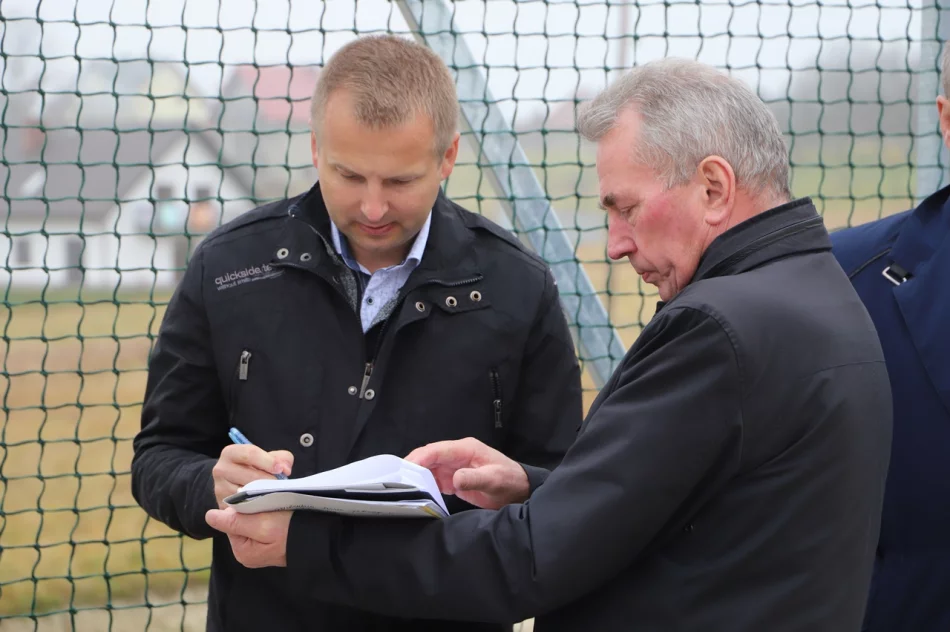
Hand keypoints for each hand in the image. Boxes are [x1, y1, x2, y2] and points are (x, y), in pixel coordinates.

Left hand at [205, 507, 289, 567]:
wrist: (322, 537)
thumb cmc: (292, 530)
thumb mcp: (261, 524)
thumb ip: (234, 522)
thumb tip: (209, 516)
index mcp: (242, 551)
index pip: (230, 520)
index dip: (242, 506)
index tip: (259, 500)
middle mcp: (249, 552)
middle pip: (241, 520)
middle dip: (252, 508)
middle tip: (271, 504)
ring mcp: (261, 548)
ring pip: (253, 519)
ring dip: (262, 509)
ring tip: (278, 508)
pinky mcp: (273, 542)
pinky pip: (264, 523)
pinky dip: (271, 513)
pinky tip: (282, 512)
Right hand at [212, 444, 293, 508]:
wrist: (235, 484)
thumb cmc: (255, 468)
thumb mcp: (266, 458)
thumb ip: (280, 458)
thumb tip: (285, 469)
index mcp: (231, 453)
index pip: (250, 454)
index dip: (269, 462)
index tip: (281, 469)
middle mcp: (221, 469)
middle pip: (250, 476)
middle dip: (269, 481)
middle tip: (281, 486)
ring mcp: (220, 489)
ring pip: (247, 494)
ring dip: (265, 496)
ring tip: (276, 495)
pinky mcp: (223, 506)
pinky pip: (243, 508)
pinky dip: (257, 508)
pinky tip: (266, 506)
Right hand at [406, 437, 529, 508]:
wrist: (518, 490)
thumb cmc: (509, 481)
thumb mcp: (494, 480)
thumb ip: (474, 478)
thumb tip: (454, 479)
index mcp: (465, 449)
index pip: (437, 450)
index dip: (419, 458)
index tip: (404, 469)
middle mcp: (456, 454)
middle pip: (428, 457)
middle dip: (411, 466)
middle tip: (394, 480)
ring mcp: (454, 466)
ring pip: (428, 467)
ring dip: (415, 476)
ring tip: (399, 487)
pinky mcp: (453, 478)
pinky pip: (433, 478)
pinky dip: (423, 484)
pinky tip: (414, 493)